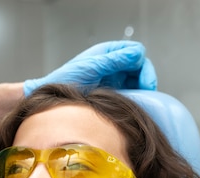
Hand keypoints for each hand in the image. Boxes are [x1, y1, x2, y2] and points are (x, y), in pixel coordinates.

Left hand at [23, 40, 156, 95]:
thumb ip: (114, 60)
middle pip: (139, 67)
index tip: (143, 80)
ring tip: (141, 100)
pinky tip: (132, 105)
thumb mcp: (91, 68)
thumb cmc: (65, 81)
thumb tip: (137, 53)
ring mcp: (112, 79)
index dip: (142, 64)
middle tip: (147, 92)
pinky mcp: (110, 93)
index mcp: (107, 53)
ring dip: (141, 89)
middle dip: (145, 78)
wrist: (52, 99)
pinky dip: (134, 98)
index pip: (135, 52)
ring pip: (136, 81)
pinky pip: (128, 93)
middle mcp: (112, 65)